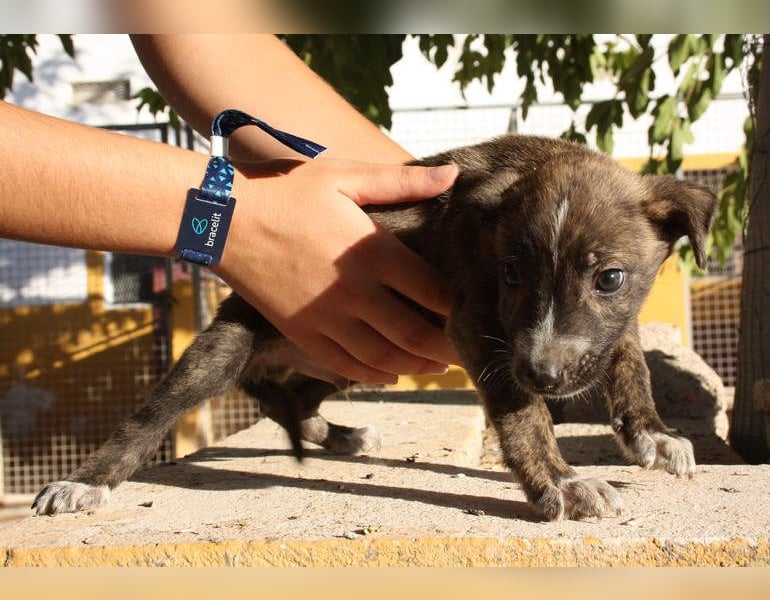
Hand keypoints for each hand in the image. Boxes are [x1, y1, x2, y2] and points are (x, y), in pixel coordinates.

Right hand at [214, 158, 460, 384]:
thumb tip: (453, 174)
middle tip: (468, 354)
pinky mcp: (302, 333)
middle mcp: (355, 292)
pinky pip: (346, 365)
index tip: (474, 312)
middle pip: (416, 335)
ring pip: (384, 358)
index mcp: (373, 252)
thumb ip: (402, 181)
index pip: (434, 293)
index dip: (459, 308)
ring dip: (416, 367)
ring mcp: (327, 318)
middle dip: (448, 349)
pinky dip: (374, 375)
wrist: (222, 219)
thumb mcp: (344, 176)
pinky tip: (392, 373)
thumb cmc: (286, 191)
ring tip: (437, 367)